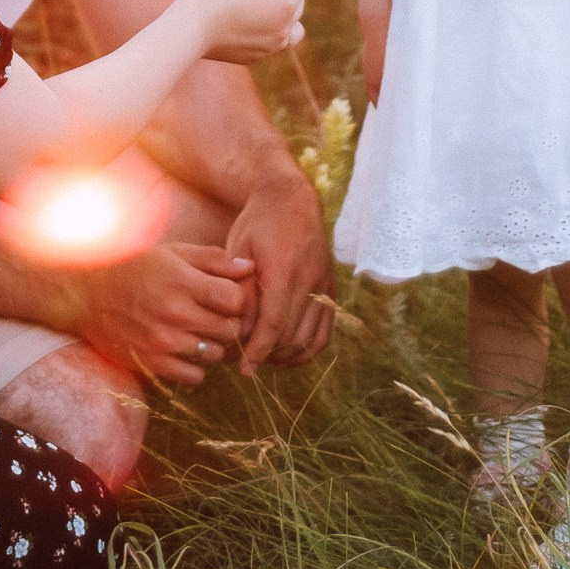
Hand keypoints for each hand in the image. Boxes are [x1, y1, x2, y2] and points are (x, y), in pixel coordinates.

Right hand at [62, 241, 255, 388]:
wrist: (87, 293)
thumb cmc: (136, 267)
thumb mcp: (173, 253)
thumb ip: (213, 260)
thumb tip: (249, 268)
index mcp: (182, 282)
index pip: (235, 300)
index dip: (236, 298)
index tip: (224, 296)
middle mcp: (175, 313)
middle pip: (229, 329)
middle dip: (229, 322)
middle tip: (215, 316)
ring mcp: (163, 341)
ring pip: (215, 354)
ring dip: (212, 344)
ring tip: (198, 331)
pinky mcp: (152, 363)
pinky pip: (194, 376)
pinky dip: (195, 366)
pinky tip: (185, 350)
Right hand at [200, 0, 310, 64]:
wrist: (189, 29)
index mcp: (284, 2)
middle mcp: (284, 27)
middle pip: (298, 3)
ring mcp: (271, 46)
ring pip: (292, 28)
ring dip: (287, 14)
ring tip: (269, 2)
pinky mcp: (257, 56)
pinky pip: (274, 41)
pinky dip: (271, 28)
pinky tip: (252, 18)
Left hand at [224, 175, 335, 371]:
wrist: (290, 199)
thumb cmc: (257, 224)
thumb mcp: (239, 250)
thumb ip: (241, 290)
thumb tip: (239, 331)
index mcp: (284, 267)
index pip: (274, 322)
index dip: (259, 350)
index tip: (244, 369)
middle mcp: (310, 279)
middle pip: (292, 335)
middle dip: (267, 356)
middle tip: (242, 363)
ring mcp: (324, 285)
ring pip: (310, 338)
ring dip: (286, 356)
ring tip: (262, 359)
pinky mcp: (330, 289)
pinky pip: (325, 331)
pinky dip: (308, 349)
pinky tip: (286, 354)